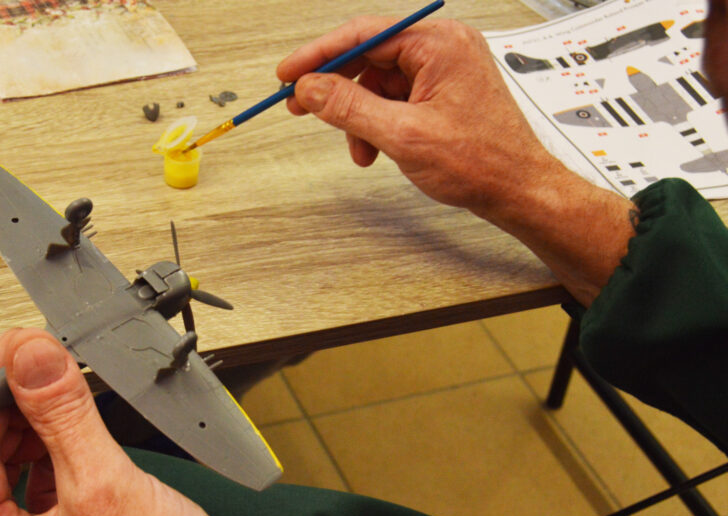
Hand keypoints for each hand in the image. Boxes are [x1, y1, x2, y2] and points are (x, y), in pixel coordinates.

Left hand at [0, 328, 283, 515]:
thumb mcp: (104, 486)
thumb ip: (62, 416)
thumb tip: (32, 359)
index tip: (9, 357)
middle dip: (13, 407)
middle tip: (36, 360)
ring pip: (23, 466)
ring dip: (40, 423)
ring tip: (61, 385)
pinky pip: (55, 480)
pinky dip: (65, 445)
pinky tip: (81, 423)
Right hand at [277, 17, 635, 304]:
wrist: (517, 190)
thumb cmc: (482, 161)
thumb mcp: (402, 135)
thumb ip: (349, 107)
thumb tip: (310, 88)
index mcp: (439, 43)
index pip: (363, 34)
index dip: (319, 55)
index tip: (288, 74)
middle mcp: (444, 48)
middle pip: (369, 56)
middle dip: (337, 89)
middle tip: (302, 107)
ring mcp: (445, 69)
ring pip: (379, 82)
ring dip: (359, 116)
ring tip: (359, 148)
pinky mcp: (444, 91)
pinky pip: (396, 98)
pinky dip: (378, 123)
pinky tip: (376, 148)